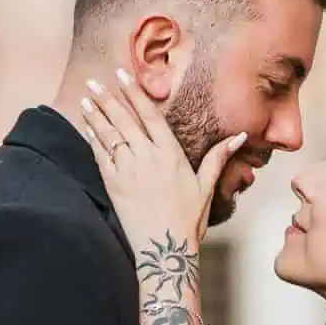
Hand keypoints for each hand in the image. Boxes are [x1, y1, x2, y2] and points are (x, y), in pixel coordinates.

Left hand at [82, 70, 244, 252]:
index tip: (122, 75)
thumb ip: (218, 158)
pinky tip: (86, 126)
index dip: (134, 93)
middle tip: (93, 81)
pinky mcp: (114, 185)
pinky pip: (100, 156)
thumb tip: (240, 137)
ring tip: (85, 98)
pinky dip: (92, 139)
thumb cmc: (188, 220)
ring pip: (109, 135)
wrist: (165, 249)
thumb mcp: (206, 187)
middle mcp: (148, 158)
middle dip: (107, 98)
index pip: (149, 115)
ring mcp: (128, 171)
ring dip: (95, 115)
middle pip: (124, 120)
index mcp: (170, 154)